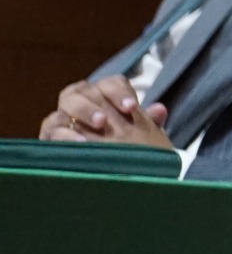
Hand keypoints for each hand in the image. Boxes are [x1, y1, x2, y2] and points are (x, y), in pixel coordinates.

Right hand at [40, 76, 171, 146]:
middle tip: (104, 121)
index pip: (111, 83)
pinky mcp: (50, 136)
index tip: (131, 108)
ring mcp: (64, 118)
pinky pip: (51, 129)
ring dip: (81, 113)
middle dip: (95, 103)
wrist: (105, 170)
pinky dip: (63, 134)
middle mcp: (82, 102)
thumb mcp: (139, 136)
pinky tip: (79, 143)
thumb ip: (149, 122)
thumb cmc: (123, 148)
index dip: (120, 92)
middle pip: (83, 90)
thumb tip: (159, 110)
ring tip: (95, 128)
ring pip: (66, 104)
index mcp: (105, 96)